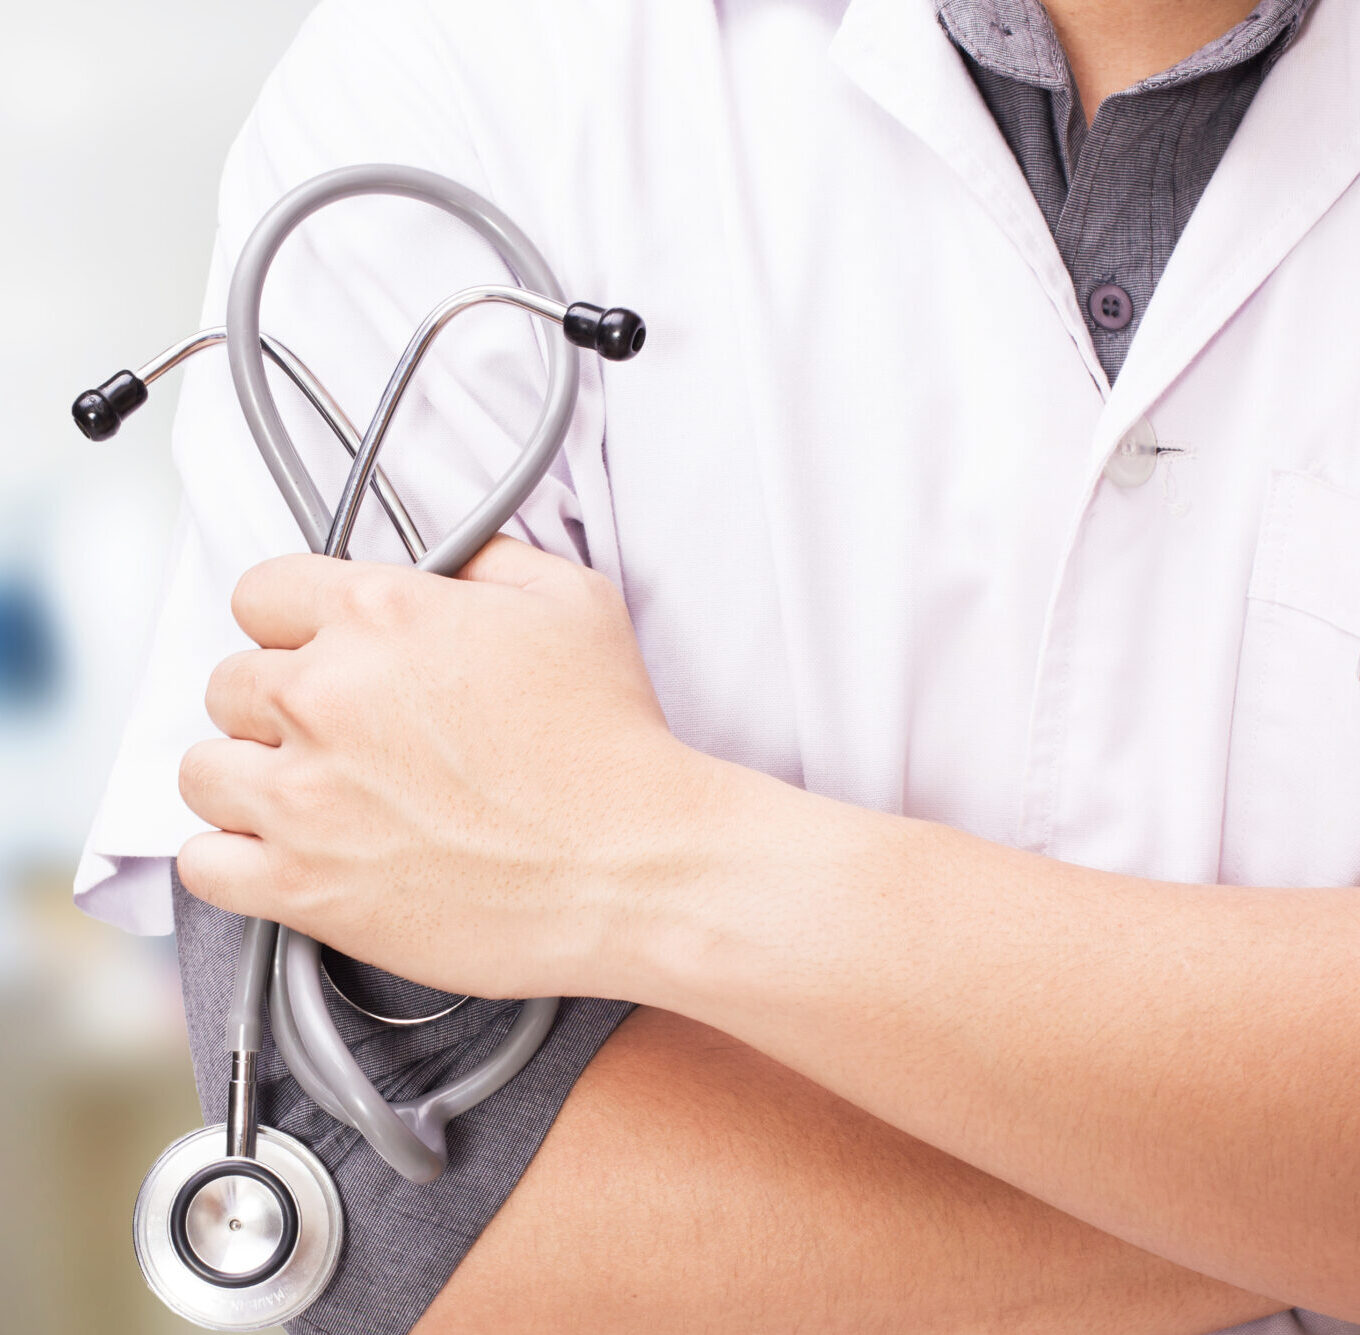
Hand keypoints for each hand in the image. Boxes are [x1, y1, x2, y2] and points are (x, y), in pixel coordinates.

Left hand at [176, 538, 716, 999]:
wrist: (634, 865)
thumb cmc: (611, 744)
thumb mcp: (574, 603)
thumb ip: (491, 560)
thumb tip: (451, 560)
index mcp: (381, 615)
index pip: (261, 592)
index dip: (292, 622)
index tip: (315, 650)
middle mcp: (326, 696)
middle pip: (230, 682)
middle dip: (277, 703)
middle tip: (335, 732)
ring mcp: (306, 796)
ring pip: (203, 769)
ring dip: (248, 777)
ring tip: (306, 794)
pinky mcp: (303, 886)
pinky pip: (203, 864)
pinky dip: (232, 859)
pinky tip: (283, 852)